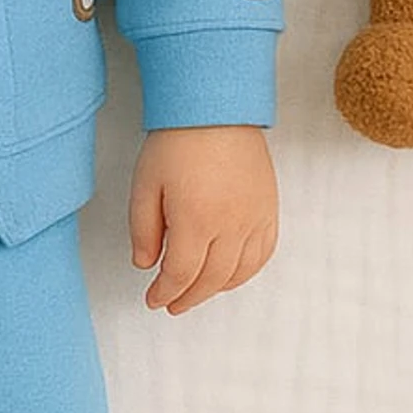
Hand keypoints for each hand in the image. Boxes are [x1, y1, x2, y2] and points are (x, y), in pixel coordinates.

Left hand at [127, 126, 277, 313]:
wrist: (216, 108)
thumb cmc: (177, 140)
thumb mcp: (145, 184)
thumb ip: (143, 230)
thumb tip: (145, 265)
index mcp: (196, 220)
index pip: (181, 274)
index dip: (165, 292)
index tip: (153, 299)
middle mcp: (231, 225)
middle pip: (211, 280)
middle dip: (188, 297)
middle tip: (172, 304)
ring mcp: (255, 218)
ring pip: (239, 272)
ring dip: (216, 289)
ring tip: (196, 292)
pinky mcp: (269, 208)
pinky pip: (263, 253)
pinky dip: (246, 272)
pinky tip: (230, 274)